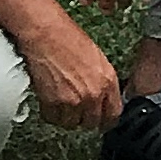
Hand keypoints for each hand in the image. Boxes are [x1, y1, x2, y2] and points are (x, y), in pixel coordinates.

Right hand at [15, 9, 123, 130]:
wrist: (46, 35)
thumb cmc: (69, 40)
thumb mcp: (98, 59)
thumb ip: (102, 82)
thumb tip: (102, 98)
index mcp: (108, 81)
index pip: (114, 114)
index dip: (106, 120)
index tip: (101, 121)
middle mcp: (93, 94)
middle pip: (92, 123)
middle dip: (84, 118)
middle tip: (77, 108)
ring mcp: (73, 101)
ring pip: (71, 124)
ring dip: (66, 116)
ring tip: (62, 99)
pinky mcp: (53, 105)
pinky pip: (53, 119)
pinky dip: (51, 113)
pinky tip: (51, 98)